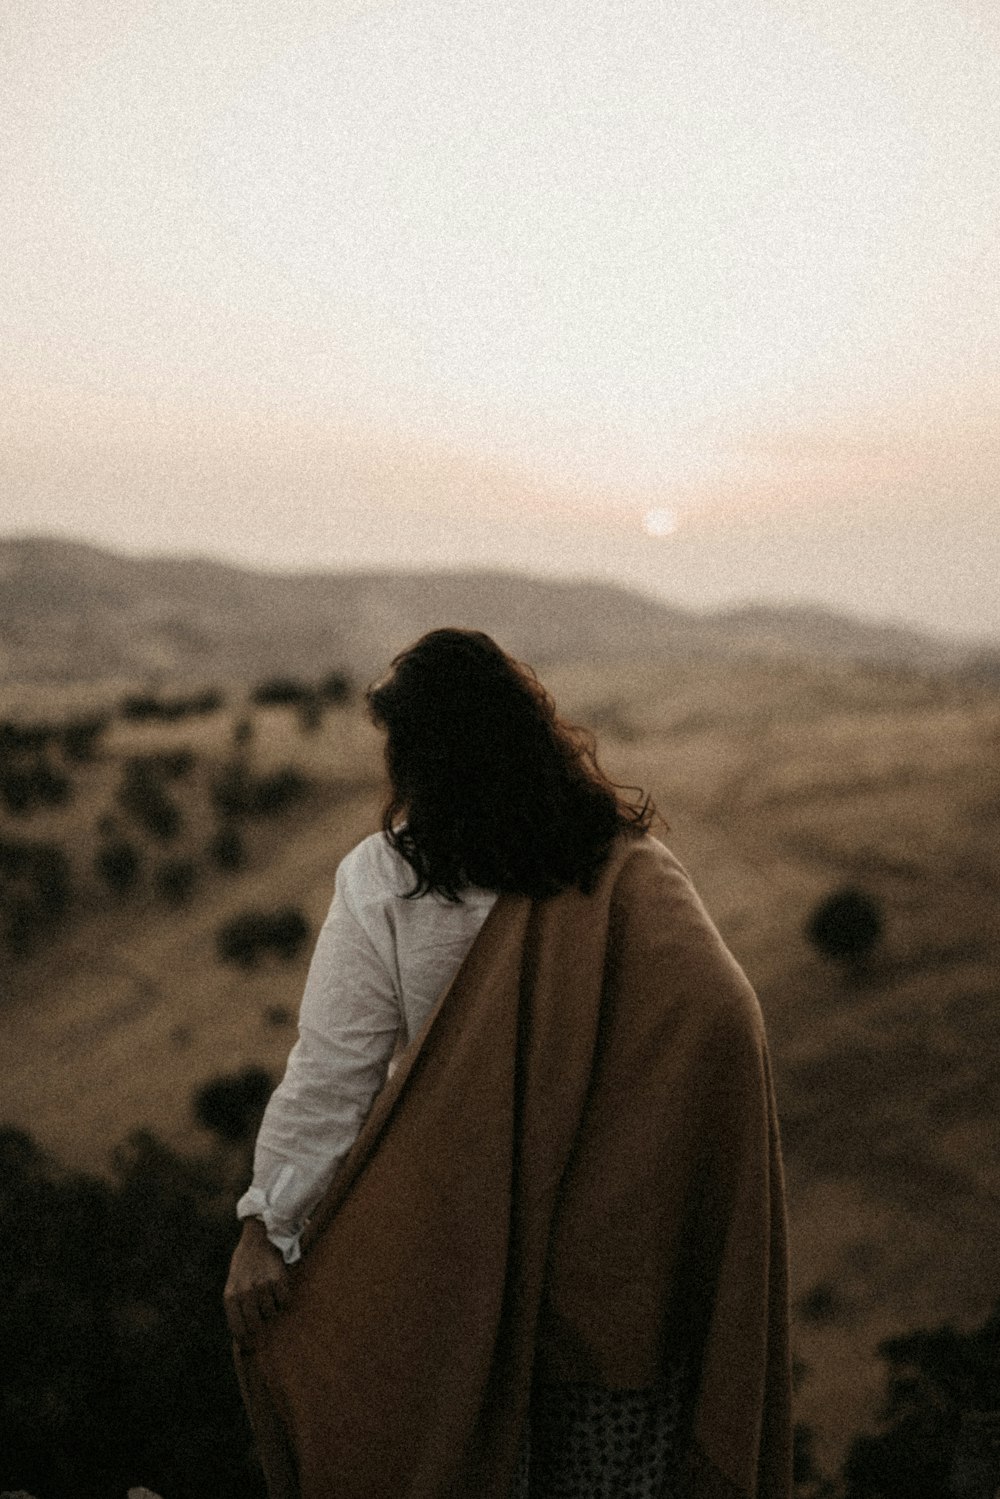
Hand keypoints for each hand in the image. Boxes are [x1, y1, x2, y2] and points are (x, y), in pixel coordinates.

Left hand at [224, 1217, 292, 1345]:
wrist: (259, 1237)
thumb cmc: (245, 1264)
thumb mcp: (233, 1284)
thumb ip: (237, 1307)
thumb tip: (245, 1337)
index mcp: (230, 1296)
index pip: (238, 1329)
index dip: (245, 1341)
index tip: (251, 1347)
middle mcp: (245, 1293)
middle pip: (256, 1325)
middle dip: (260, 1324)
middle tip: (263, 1317)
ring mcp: (262, 1287)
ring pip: (271, 1313)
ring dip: (272, 1307)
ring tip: (268, 1293)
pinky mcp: (278, 1280)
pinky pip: (284, 1301)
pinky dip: (283, 1298)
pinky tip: (278, 1287)